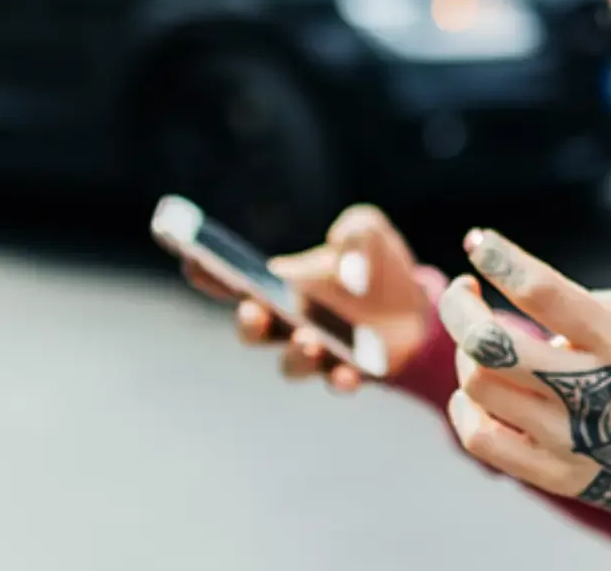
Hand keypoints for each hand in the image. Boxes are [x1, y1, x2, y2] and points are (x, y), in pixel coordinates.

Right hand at [183, 205, 431, 393]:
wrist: (419, 308)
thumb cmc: (379, 265)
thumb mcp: (370, 231)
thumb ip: (357, 230)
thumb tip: (344, 263)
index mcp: (281, 284)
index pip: (232, 280)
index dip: (206, 272)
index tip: (191, 259)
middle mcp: (289, 322)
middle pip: (251, 329)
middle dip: (248, 323)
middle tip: (254, 311)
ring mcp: (317, 351)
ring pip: (290, 364)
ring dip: (294, 355)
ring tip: (310, 341)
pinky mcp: (350, 372)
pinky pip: (335, 381)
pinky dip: (339, 379)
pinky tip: (349, 372)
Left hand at [436, 229, 610, 554]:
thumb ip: (609, 297)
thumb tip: (542, 300)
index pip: (545, 293)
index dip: (502, 261)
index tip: (479, 241)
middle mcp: (589, 392)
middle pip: (489, 343)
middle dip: (460, 306)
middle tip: (464, 290)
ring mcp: (568, 439)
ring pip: (477, 384)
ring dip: (466, 351)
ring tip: (483, 341)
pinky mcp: (553, 474)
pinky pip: (479, 438)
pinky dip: (465, 404)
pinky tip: (479, 389)